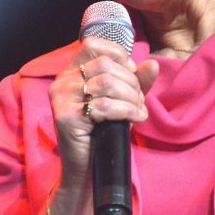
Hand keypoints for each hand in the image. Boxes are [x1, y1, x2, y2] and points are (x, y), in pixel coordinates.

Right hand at [48, 37, 158, 189]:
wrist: (86, 169)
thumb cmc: (103, 133)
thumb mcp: (122, 102)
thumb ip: (136, 82)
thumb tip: (153, 64)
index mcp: (70, 73)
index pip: (92, 44)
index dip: (118, 55)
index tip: (132, 74)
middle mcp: (61, 81)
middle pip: (105, 65)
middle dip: (131, 82)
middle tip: (140, 102)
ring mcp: (61, 98)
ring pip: (107, 83)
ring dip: (131, 98)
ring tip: (139, 111)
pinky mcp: (66, 117)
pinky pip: (105, 106)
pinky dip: (128, 111)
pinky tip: (136, 119)